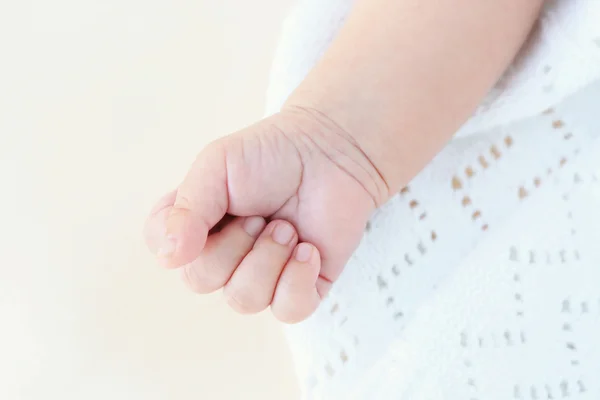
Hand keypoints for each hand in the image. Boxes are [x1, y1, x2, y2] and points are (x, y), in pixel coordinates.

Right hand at [144, 107, 383, 322]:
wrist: (328, 151)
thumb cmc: (270, 154)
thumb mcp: (216, 166)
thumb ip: (187, 209)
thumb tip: (169, 258)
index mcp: (195, 226)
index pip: (167, 253)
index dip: (183, 238)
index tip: (214, 205)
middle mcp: (223, 256)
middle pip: (202, 280)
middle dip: (235, 244)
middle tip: (261, 215)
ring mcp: (262, 275)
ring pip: (245, 299)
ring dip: (268, 258)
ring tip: (288, 228)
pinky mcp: (301, 287)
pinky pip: (288, 310)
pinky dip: (298, 280)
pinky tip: (308, 250)